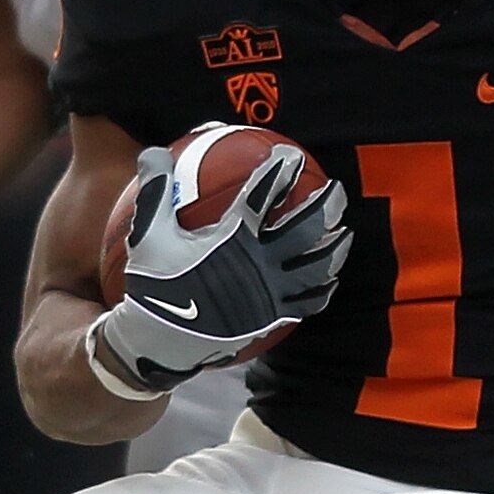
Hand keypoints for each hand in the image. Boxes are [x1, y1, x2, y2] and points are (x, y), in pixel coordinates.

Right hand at [94, 141, 348, 394]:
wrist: (160, 341)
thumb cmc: (155, 284)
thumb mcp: (149, 234)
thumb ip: (157, 190)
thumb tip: (153, 151)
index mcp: (232, 238)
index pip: (264, 194)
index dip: (280, 170)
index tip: (289, 156)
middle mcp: (259, 263)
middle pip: (306, 227)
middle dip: (327, 204)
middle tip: (336, 189)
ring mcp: (270, 293)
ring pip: (317, 266)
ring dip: (334, 246)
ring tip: (344, 232)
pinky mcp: (273, 318)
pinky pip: (309, 301)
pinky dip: (322, 287)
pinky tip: (328, 279)